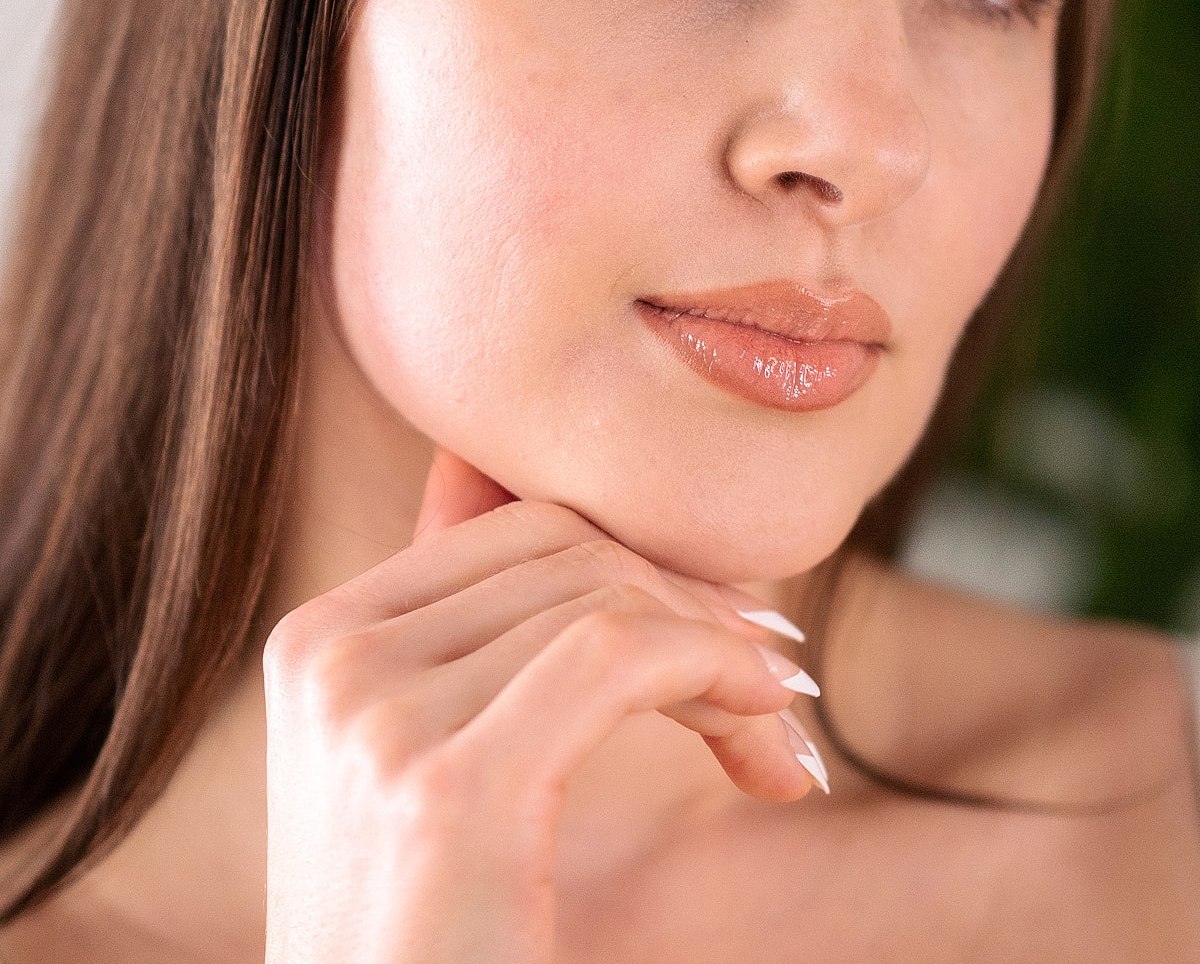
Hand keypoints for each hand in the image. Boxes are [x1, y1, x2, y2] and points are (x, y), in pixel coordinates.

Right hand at [263, 449, 821, 963]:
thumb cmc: (426, 940)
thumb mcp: (426, 762)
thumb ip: (470, 627)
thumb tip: (499, 476)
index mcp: (319, 638)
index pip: (521, 529)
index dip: (645, 564)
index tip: (729, 629)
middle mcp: (331, 657)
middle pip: (571, 552)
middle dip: (694, 606)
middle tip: (775, 683)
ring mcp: (377, 716)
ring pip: (608, 601)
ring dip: (724, 659)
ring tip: (778, 740)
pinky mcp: (450, 788)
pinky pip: (620, 657)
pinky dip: (716, 678)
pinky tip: (771, 749)